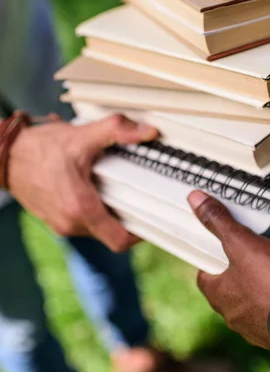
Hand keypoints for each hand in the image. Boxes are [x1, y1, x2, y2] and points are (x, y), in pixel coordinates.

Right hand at [8, 114, 157, 251]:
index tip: (151, 219)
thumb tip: (148, 131)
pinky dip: (95, 211)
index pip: (120, 240)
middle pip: (111, 234)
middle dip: (127, 218)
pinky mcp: (55, 220)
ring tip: (118, 190)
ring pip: (97, 229)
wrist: (5, 155)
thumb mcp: (82, 136)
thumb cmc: (39, 148)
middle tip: (139, 197)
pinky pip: (83, 223)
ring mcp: (61, 224)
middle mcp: (71, 223)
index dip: (140, 235)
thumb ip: (118, 131)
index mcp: (80, 208)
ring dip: (110, 213)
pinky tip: (97, 189)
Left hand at [188, 191, 269, 348]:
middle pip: (228, 290)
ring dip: (259, 292)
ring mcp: (254, 328)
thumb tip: (196, 200)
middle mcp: (232, 316)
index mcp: (219, 295)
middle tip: (252, 258)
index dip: (212, 261)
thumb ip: (220, 222)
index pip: (205, 276)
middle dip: (238, 275)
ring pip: (250, 305)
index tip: (220, 250)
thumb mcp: (242, 243)